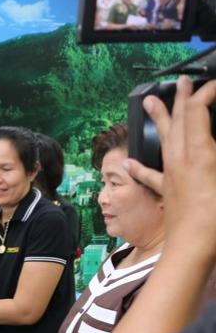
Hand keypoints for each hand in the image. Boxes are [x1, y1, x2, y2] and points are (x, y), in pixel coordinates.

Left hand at [128, 76, 215, 254]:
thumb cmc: (215, 219)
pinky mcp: (168, 192)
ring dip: (159, 119)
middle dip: (181, 99)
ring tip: (148, 102)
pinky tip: (126, 163)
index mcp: (200, 154)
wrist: (193, 250)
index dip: (204, 94)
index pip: (198, 113)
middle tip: (179, 82)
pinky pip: (150, 175)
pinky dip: (140, 166)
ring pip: (163, 140)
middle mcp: (181, 161)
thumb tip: (212, 150)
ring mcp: (172, 176)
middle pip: (179, 122)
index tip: (213, 84)